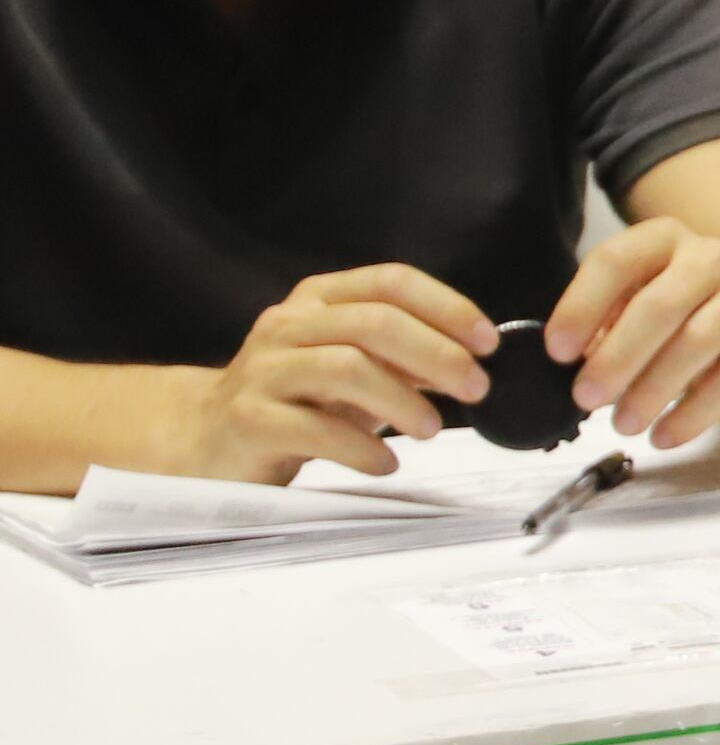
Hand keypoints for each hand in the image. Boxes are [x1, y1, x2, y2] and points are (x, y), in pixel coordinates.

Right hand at [164, 265, 496, 481]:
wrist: (205, 439)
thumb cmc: (293, 401)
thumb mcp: (352, 367)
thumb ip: (403, 356)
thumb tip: (473, 359)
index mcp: (319, 300)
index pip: (391, 282)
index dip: (448, 307)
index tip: (488, 342)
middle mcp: (287, 325)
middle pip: (374, 323)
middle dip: (436, 355)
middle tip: (475, 388)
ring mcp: (262, 371)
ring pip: (345, 368)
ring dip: (403, 401)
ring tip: (432, 429)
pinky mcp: (247, 420)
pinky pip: (315, 429)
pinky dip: (362, 448)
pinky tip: (385, 462)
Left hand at [548, 217, 719, 448]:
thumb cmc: (687, 318)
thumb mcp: (640, 307)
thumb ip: (606, 325)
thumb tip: (578, 362)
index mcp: (666, 239)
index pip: (617, 260)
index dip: (581, 306)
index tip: (558, 352)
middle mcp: (713, 258)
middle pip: (659, 305)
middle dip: (617, 356)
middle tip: (586, 398)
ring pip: (697, 342)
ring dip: (653, 390)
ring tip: (624, 424)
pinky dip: (693, 414)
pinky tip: (665, 435)